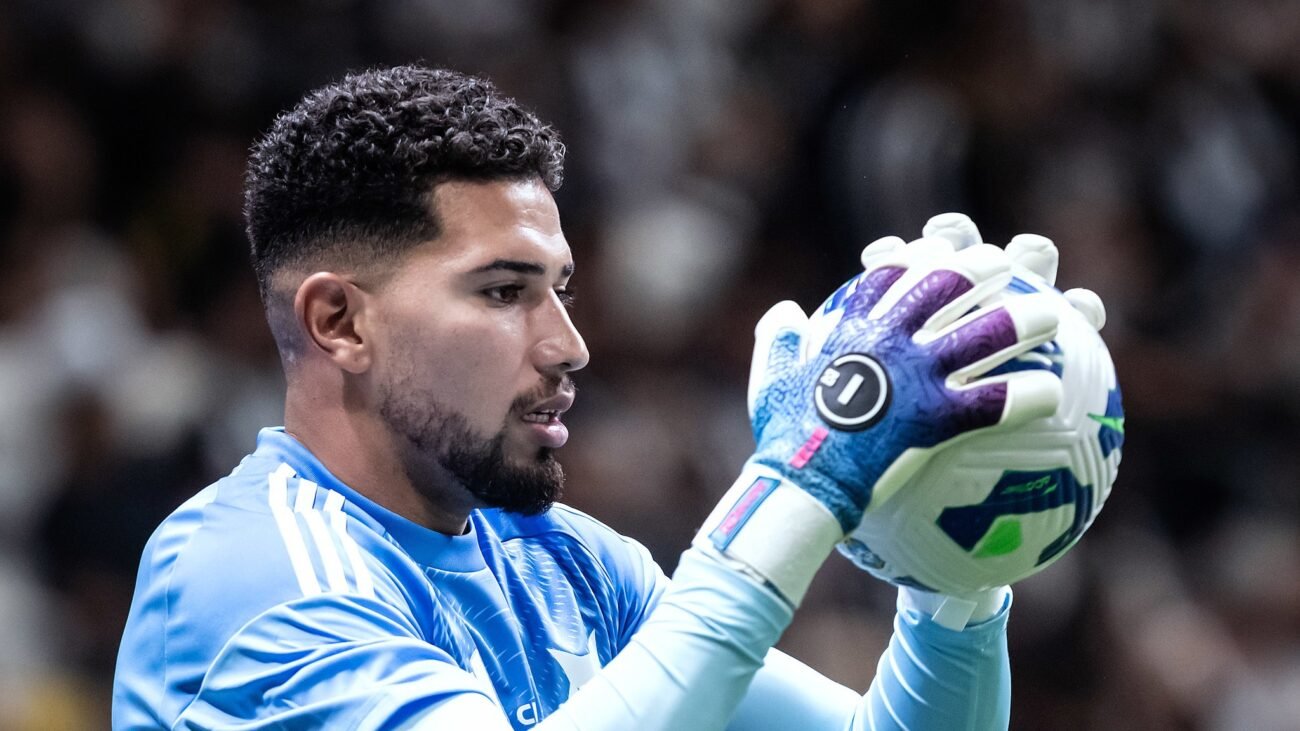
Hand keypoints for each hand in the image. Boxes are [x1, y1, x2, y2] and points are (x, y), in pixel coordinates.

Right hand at [747, 238, 1061, 532]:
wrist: (801, 482)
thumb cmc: (784, 438)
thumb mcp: (771, 379)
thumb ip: (779, 341)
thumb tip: (783, 312)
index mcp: (851, 327)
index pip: (889, 274)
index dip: (917, 256)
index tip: (936, 249)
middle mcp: (889, 340)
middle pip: (947, 287)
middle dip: (983, 268)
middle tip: (1009, 264)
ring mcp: (914, 376)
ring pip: (982, 336)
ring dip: (1023, 322)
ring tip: (1056, 316)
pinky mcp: (934, 418)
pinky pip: (993, 402)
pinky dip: (1025, 396)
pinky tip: (1051, 397)